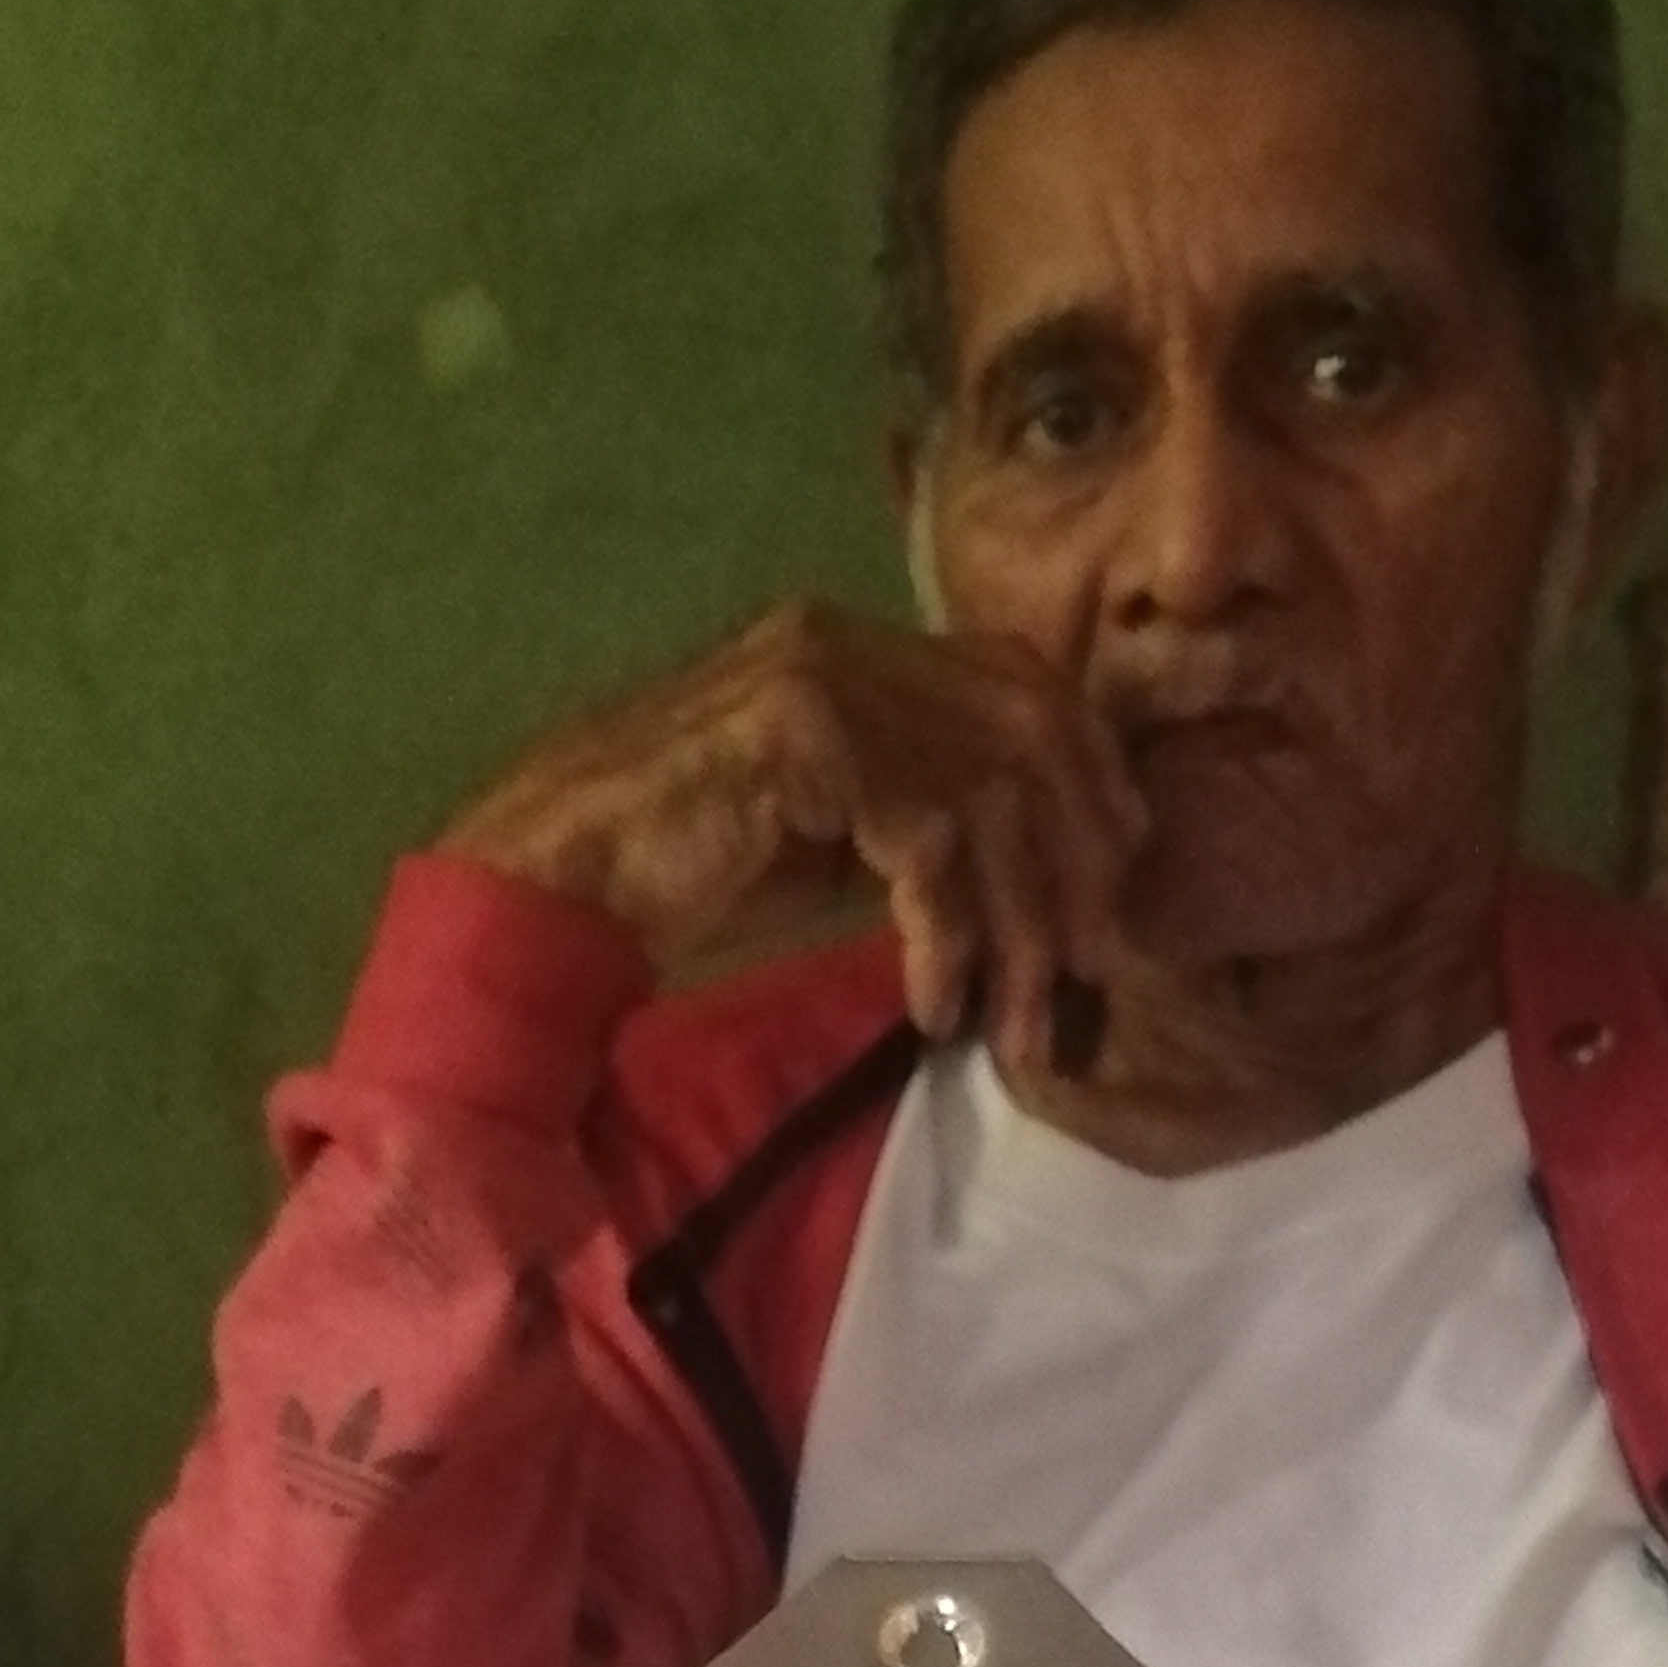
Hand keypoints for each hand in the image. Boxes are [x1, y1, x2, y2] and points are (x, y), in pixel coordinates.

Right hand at [445, 601, 1146, 1083]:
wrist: (556, 877)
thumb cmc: (683, 872)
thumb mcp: (831, 835)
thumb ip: (922, 818)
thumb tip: (1039, 879)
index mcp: (867, 647)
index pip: (1028, 686)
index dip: (1093, 786)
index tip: (1111, 894)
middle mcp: (853, 642)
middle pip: (1034, 732)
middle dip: (1080, 865)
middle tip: (1093, 974)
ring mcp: (826, 680)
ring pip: (993, 796)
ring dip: (1022, 928)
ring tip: (1018, 1024)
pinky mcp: (803, 741)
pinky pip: (927, 844)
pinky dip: (948, 939)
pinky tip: (935, 1006)